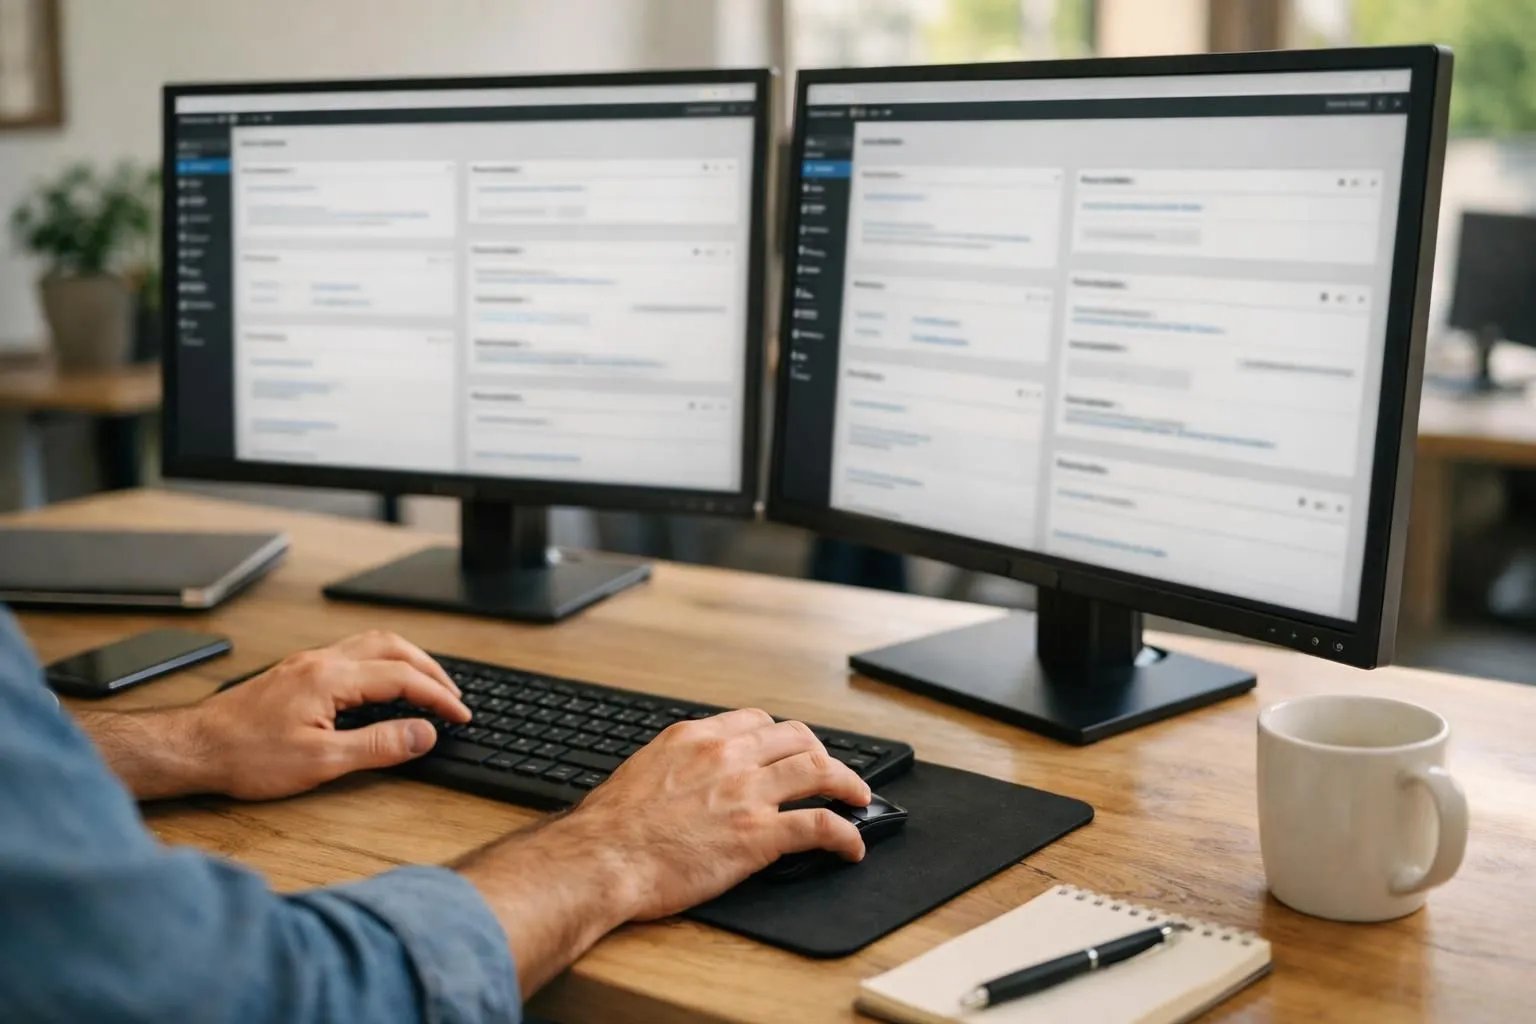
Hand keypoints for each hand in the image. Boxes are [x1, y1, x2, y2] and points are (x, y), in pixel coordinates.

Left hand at [188, 631, 471, 800]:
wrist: (193, 748)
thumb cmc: (245, 756)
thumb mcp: (321, 761)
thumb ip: (379, 744)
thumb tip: (424, 733)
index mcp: (331, 678)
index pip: (403, 677)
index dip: (438, 696)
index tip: (461, 715)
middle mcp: (321, 661)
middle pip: (393, 647)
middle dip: (431, 669)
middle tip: (453, 695)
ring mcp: (306, 664)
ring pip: (371, 644)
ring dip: (407, 660)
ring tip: (427, 684)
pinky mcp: (295, 673)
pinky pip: (352, 654)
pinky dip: (382, 663)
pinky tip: (381, 685)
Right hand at [571, 708, 873, 918]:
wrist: (603, 858)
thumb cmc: (610, 827)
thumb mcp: (641, 770)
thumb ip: (673, 764)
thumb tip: (679, 775)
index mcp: (696, 738)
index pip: (756, 721)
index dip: (781, 736)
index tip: (789, 749)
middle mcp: (727, 756)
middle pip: (796, 738)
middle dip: (820, 753)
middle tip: (830, 771)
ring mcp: (747, 793)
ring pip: (818, 771)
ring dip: (847, 784)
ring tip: (859, 798)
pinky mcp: (759, 835)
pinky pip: (819, 825)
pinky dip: (845, 834)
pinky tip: (852, 845)